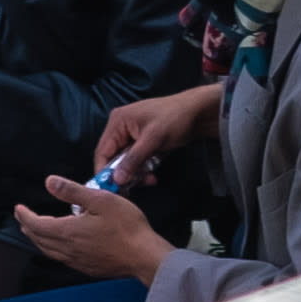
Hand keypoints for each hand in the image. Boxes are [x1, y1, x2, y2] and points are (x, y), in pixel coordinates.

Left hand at [16, 174, 168, 282]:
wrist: (142, 256)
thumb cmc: (126, 227)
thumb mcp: (101, 200)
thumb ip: (73, 191)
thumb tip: (50, 182)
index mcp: (68, 231)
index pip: (37, 224)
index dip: (25, 216)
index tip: (18, 208)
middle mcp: (68, 249)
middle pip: (39, 239)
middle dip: (28, 227)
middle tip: (22, 218)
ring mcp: (76, 260)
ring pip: (48, 250)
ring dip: (38, 239)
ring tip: (35, 231)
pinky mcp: (86, 267)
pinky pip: (60, 258)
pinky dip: (52, 248)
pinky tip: (60, 245)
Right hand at [95, 85, 222, 180]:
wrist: (197, 112)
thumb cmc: (175, 119)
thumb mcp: (153, 139)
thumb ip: (133, 160)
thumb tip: (116, 180)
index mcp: (118, 122)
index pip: (102, 152)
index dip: (104, 172)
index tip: (111, 189)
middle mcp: (121, 128)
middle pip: (113, 158)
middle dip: (124, 174)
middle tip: (135, 187)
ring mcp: (131, 135)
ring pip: (125, 162)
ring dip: (135, 174)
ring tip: (149, 180)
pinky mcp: (142, 142)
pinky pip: (135, 161)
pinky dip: (142, 169)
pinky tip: (151, 175)